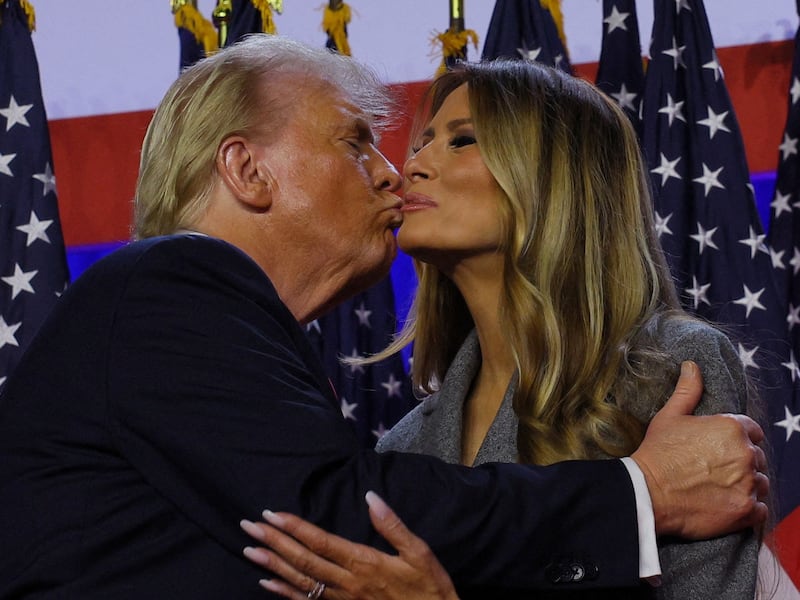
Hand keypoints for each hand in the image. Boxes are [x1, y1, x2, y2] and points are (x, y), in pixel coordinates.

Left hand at [240, 491, 458, 599]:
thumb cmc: (429, 588)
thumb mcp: (420, 553)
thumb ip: (393, 525)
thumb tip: (371, 497)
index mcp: (364, 563)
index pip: (321, 542)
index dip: (295, 528)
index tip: (273, 514)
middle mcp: (347, 583)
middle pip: (303, 560)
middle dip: (274, 542)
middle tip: (250, 525)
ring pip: (300, 581)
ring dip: (272, 565)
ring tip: (250, 549)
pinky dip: (284, 593)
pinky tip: (267, 584)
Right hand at [631, 360, 767, 538]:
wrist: (648, 492)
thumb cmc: (658, 452)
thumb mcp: (670, 416)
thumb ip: (688, 390)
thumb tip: (692, 366)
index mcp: (731, 428)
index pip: (752, 431)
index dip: (738, 439)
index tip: (720, 449)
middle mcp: (746, 454)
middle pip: (757, 458)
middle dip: (742, 463)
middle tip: (715, 470)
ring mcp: (748, 484)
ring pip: (761, 483)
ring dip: (747, 486)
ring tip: (720, 489)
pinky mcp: (746, 510)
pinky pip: (760, 510)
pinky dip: (748, 509)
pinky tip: (727, 505)